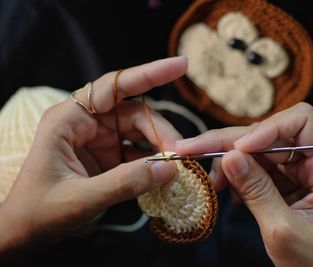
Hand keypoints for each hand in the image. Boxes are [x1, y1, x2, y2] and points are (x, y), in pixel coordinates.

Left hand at [0, 57, 186, 255]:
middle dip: (160, 131)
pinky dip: (153, 162)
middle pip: (134, 113)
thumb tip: (170, 168)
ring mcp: (98, 140)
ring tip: (176, 166)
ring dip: (160, 147)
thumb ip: (125, 183)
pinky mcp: (107, 158)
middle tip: (180, 156)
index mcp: (69, 119)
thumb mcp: (80, 198)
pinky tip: (165, 174)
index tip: (181, 66)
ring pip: (139, 132)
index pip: (114, 87)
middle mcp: (86, 123)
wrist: (23, 234)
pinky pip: (137, 153)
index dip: (149, 74)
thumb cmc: (38, 212)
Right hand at [176, 103, 312, 265]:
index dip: (267, 128)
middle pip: (269, 133)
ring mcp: (298, 170)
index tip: (237, 149)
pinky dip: (235, 175)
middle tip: (191, 148)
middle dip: (230, 142)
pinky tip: (224, 188)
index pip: (301, 121)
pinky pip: (254, 167)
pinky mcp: (284, 181)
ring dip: (229, 161)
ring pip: (256, 149)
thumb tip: (229, 157)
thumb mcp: (283, 229)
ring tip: (211, 181)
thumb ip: (257, 191)